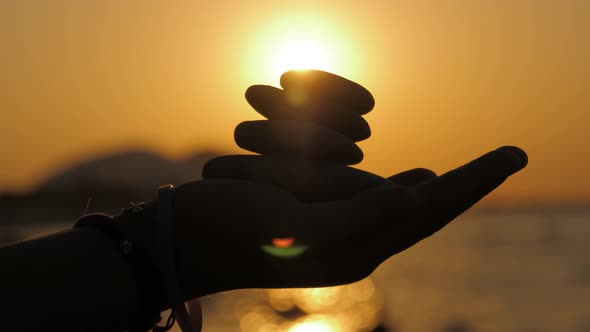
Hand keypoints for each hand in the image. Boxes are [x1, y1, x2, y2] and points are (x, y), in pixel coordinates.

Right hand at [139, 145, 524, 299]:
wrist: (186, 242)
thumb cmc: (229, 231)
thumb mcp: (290, 225)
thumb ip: (352, 217)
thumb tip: (408, 201)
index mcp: (356, 248)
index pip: (431, 209)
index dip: (473, 180)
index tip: (512, 155)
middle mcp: (358, 245)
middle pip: (430, 207)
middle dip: (471, 182)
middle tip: (510, 157)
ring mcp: (342, 233)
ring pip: (405, 203)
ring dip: (441, 185)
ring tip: (480, 172)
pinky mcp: (324, 222)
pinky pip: (378, 202)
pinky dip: (405, 188)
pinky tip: (418, 181)